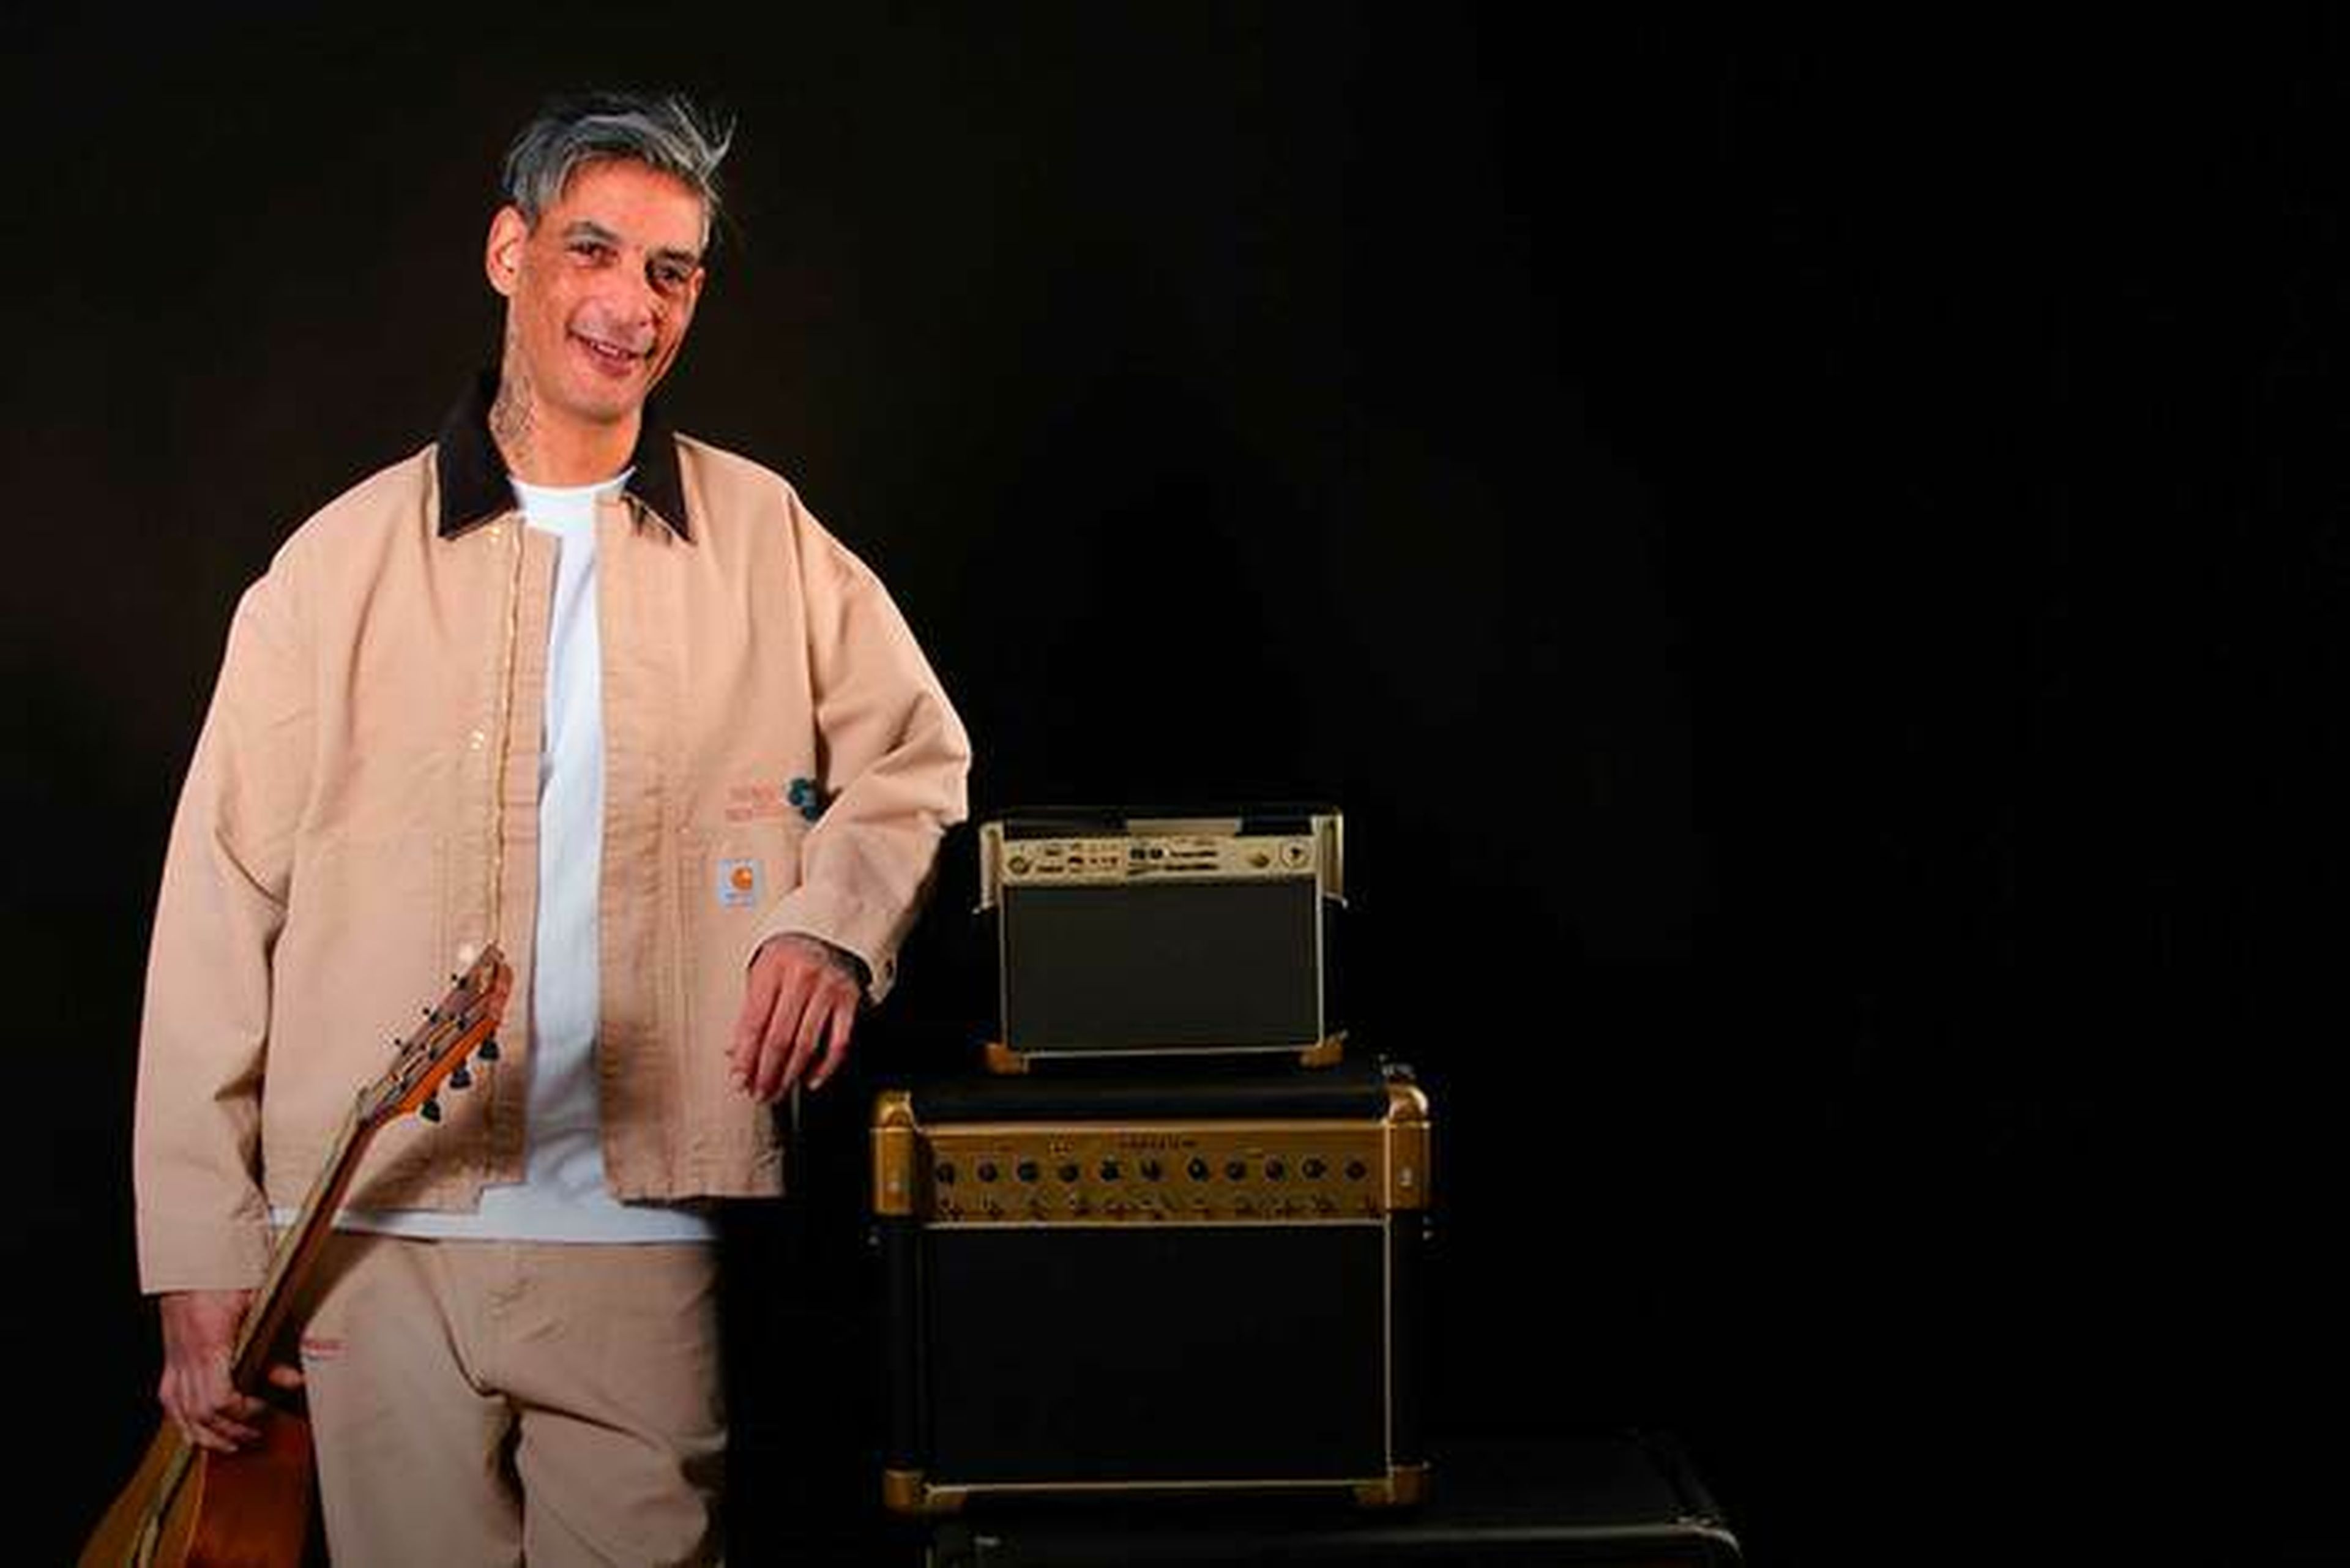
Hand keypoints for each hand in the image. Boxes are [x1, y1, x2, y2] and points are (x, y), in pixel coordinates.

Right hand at [157, 1290, 301, 1452]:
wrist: (193, 1262)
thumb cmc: (225, 1276)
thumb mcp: (260, 1306)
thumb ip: (275, 1346)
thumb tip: (293, 1380)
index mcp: (209, 1345)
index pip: (219, 1400)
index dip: (243, 1414)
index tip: (263, 1409)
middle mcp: (186, 1358)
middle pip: (201, 1415)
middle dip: (230, 1431)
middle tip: (256, 1433)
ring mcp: (174, 1362)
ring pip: (182, 1416)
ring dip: (208, 1435)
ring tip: (233, 1441)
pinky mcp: (169, 1361)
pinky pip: (171, 1403)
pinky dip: (186, 1422)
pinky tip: (201, 1429)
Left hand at [730, 933, 863, 1100]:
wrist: (828, 930)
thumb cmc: (788, 954)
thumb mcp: (760, 973)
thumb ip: (749, 1012)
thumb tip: (735, 1054)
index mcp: (774, 966)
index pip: (755, 1022)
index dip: (746, 1057)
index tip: (740, 1079)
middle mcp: (803, 975)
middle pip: (780, 1037)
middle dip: (766, 1072)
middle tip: (758, 1092)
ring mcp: (829, 987)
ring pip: (807, 1044)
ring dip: (790, 1075)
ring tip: (777, 1091)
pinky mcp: (850, 999)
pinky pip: (838, 1042)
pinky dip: (825, 1067)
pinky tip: (810, 1080)